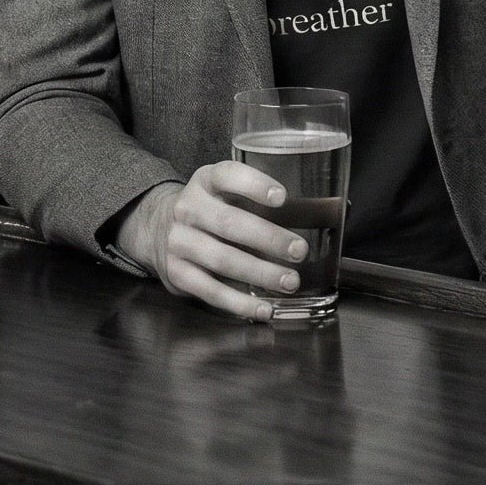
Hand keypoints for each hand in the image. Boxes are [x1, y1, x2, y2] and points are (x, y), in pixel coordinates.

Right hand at [116, 162, 308, 322]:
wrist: (156, 229)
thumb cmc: (209, 210)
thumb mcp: (224, 191)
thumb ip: (258, 198)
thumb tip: (328, 210)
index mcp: (205, 181)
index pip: (227, 176)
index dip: (254, 185)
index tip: (282, 198)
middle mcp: (188, 209)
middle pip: (229, 224)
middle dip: (268, 239)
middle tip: (299, 251)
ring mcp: (179, 242)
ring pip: (222, 260)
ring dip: (260, 273)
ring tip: (290, 282)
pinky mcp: (176, 274)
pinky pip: (210, 291)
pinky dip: (240, 303)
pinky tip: (264, 308)